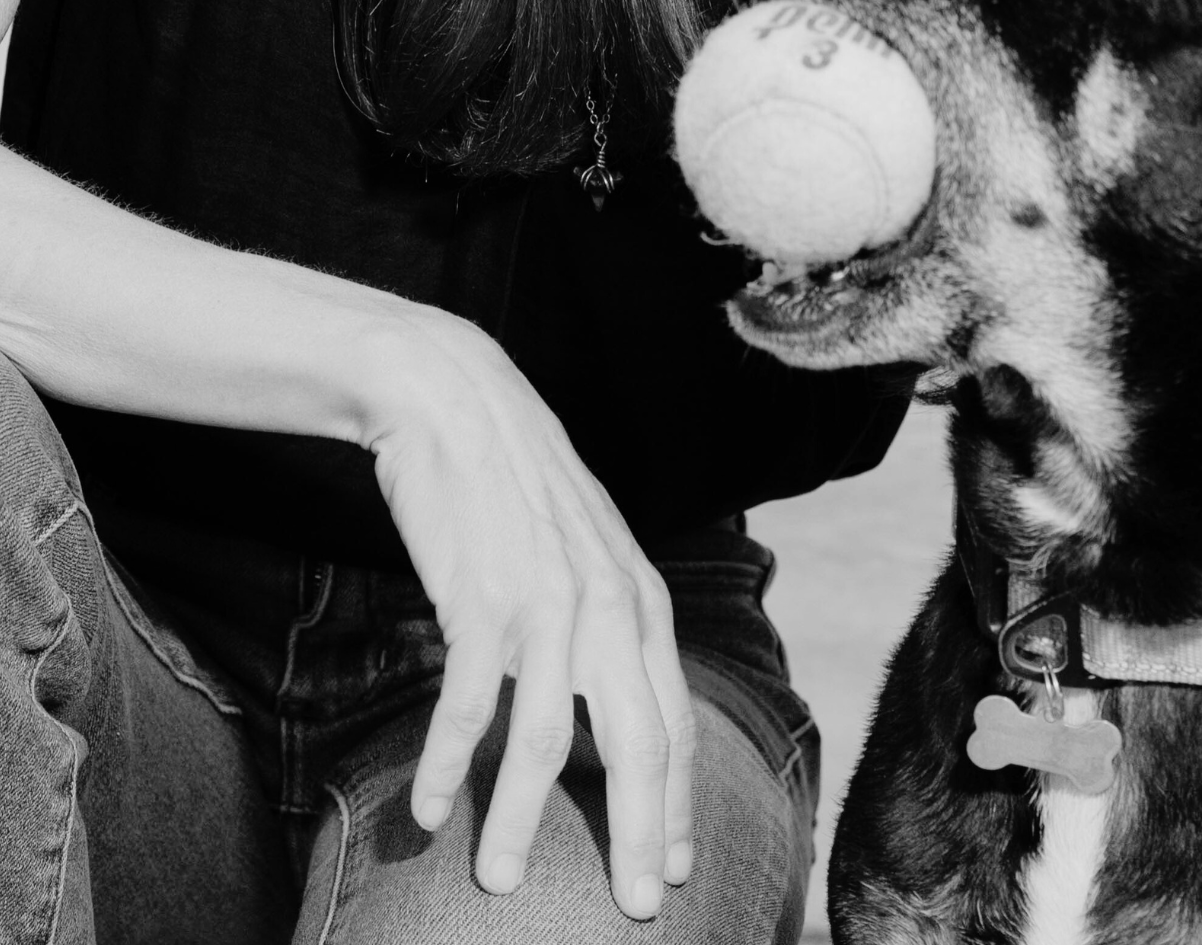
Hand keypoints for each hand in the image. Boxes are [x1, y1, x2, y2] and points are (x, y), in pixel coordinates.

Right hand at [360, 312, 695, 918]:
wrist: (458, 403)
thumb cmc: (518, 488)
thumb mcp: (588, 554)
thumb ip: (609, 624)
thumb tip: (614, 704)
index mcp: (643, 601)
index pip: (674, 724)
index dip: (677, 804)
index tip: (675, 871)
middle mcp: (610, 607)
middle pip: (635, 745)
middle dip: (638, 836)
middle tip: (634, 908)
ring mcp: (547, 602)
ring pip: (544, 740)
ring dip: (520, 820)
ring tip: (500, 882)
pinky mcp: (482, 596)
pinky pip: (468, 701)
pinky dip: (447, 761)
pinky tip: (429, 810)